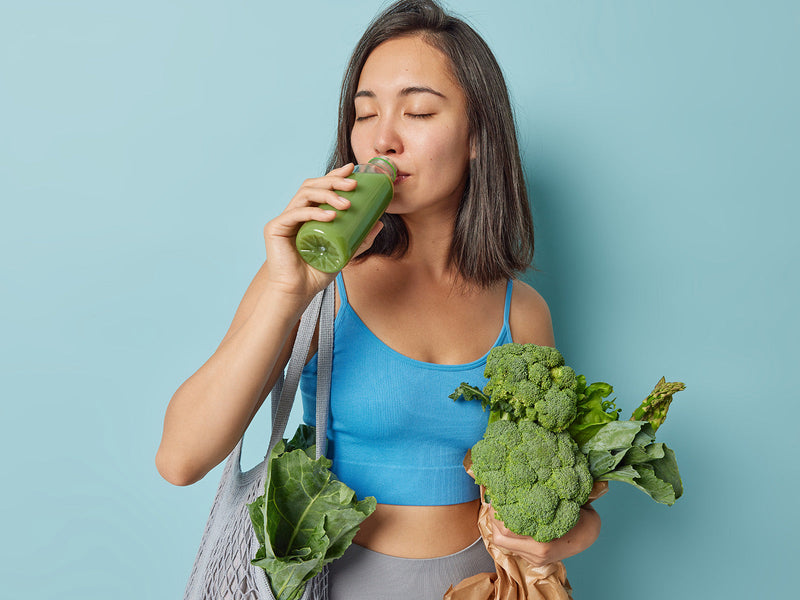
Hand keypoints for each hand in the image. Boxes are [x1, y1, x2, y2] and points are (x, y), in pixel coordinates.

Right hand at [262, 163, 381, 296]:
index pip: (321, 187)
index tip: (352, 169)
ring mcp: (285, 218)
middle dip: (334, 181)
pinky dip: (314, 212)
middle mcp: (295, 211)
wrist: (298, 291)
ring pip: (305, 194)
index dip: (335, 175)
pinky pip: (296, 213)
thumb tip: (380, 223)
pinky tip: (329, 215)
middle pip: (313, 185)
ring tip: (346, 204)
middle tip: (353, 185)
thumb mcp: (345, 252)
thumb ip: (360, 239)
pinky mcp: (275, 228)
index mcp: (308, 213)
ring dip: (327, 195)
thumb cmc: (318, 272)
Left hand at [488, 503, 600, 566]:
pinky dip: (505, 534)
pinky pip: (511, 547)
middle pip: (501, 537)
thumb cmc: (574, 513)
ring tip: (497, 510)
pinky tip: (507, 520)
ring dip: (496, 527)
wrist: (588, 534)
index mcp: (543, 540)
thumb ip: (539, 498)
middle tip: (492, 502)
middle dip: (492, 518)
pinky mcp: (534, 560)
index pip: (507, 529)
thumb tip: (514, 482)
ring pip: (503, 544)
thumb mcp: (560, 502)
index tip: (494, 496)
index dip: (496, 512)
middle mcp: (537, 552)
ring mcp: (534, 558)